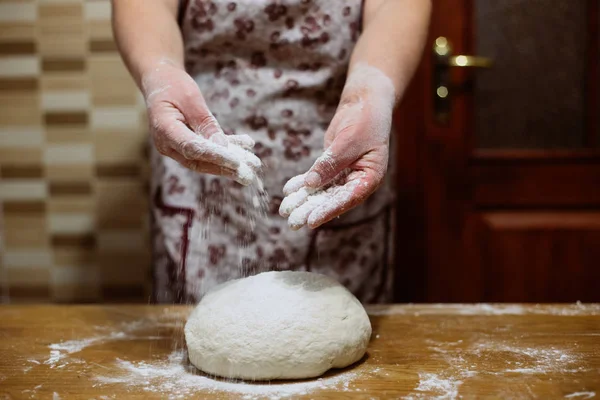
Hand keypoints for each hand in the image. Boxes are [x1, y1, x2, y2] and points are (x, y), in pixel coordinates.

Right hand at [142, 59, 260, 184]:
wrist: (159, 81)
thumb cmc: (173, 85)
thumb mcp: (192, 98)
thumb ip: (206, 123)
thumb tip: (222, 147)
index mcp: (164, 129)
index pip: (192, 148)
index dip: (215, 156)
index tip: (237, 163)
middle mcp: (166, 144)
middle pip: (198, 161)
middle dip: (225, 167)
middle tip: (249, 173)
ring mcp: (174, 148)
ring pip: (204, 160)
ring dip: (228, 163)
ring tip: (252, 162)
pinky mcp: (184, 146)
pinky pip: (205, 152)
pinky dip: (224, 151)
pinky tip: (245, 146)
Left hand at [280, 64, 395, 228]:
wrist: (365, 102)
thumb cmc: (365, 119)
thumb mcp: (348, 141)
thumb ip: (330, 163)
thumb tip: (311, 184)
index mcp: (370, 178)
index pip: (348, 198)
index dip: (328, 210)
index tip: (311, 221)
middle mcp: (358, 180)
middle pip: (332, 199)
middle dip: (311, 209)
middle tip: (292, 222)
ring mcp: (345, 174)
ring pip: (322, 191)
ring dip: (304, 199)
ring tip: (285, 209)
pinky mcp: (333, 166)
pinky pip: (317, 178)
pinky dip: (303, 183)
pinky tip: (289, 190)